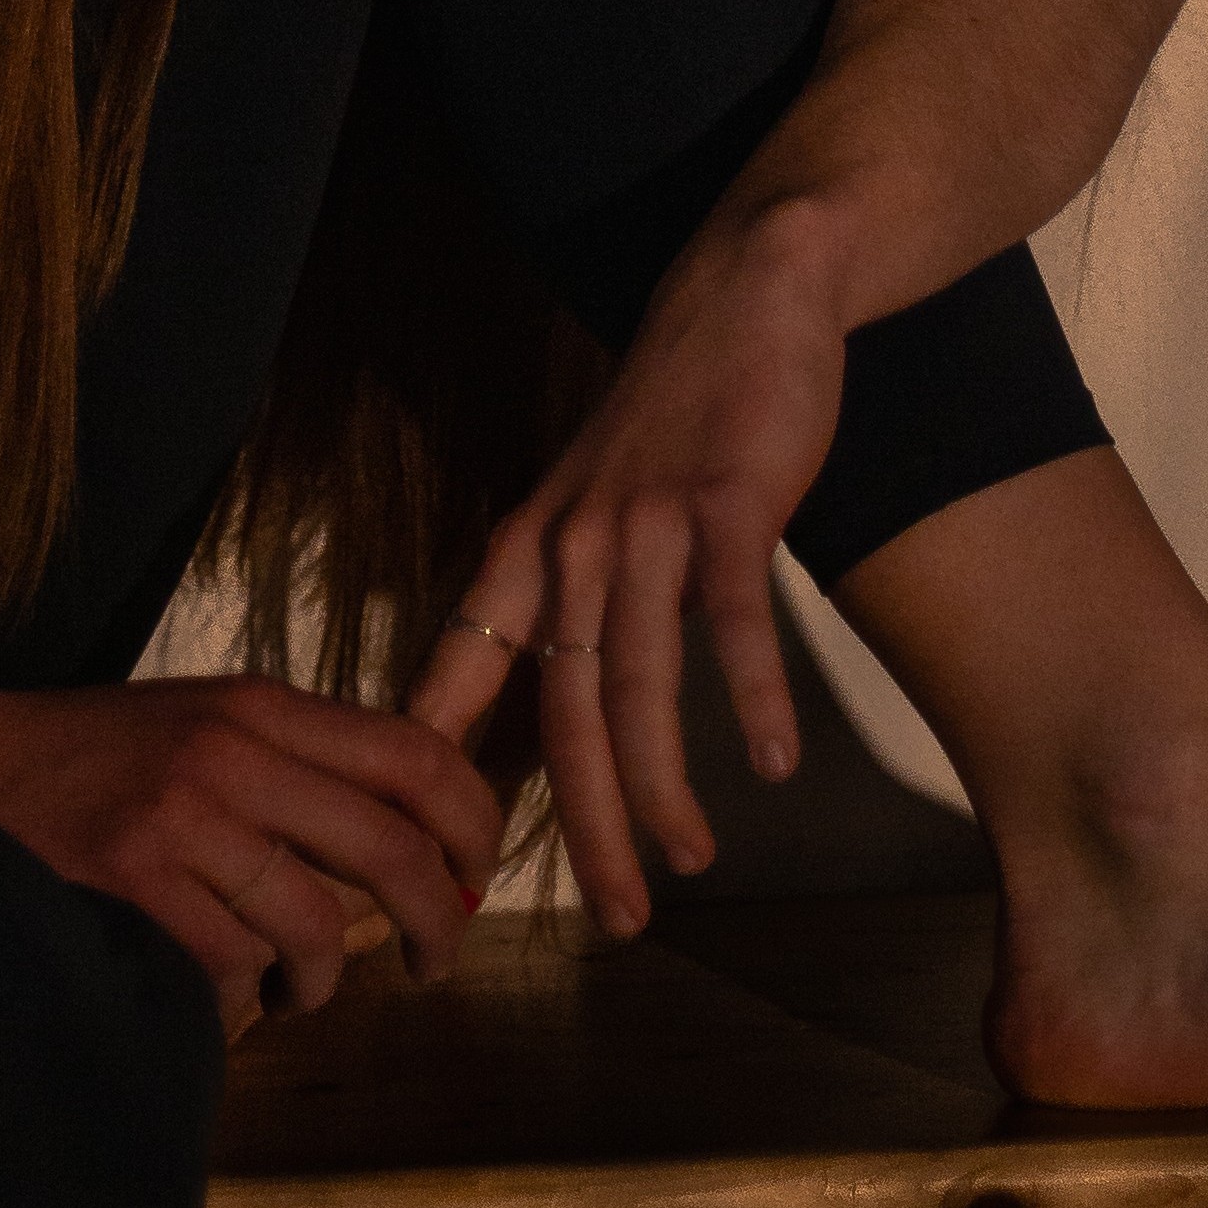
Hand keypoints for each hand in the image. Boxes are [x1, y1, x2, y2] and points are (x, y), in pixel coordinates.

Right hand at [0, 672, 501, 1038]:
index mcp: (260, 705)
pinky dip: (244, 997)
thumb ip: (298, 765)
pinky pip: (235, 968)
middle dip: (436, 924)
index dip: (474, 824)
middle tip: (435, 963)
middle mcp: (233, 753)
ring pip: (316, 927)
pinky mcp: (135, 883)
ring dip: (324, 980)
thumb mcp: (204, 724)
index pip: (416, 755)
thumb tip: (415, 842)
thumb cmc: (91, 755)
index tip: (476, 878)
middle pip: (392, 850)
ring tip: (299, 986)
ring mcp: (183, 819)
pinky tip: (223, 989)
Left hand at [406, 195, 850, 935]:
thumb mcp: (590, 501)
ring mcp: (647, 521)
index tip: (436, 851)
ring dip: (662, 784)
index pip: (464, 669)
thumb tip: (555, 704)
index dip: (442, 767)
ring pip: (637, 682)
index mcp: (529, 548)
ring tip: (688, 859)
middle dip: (584, 822)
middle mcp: (572, 541)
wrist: (745, 293)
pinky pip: (733, 619)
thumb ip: (569, 596)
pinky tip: (771, 762)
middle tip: (611, 914)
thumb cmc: (674, 417)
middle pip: (562, 709)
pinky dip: (752, 697)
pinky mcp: (728, 502)